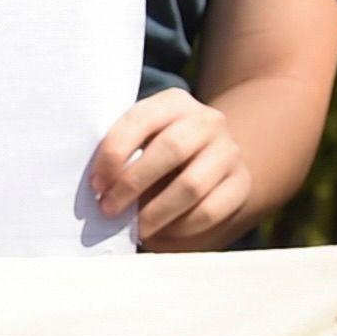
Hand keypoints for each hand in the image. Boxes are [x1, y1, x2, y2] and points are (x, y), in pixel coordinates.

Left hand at [95, 88, 254, 251]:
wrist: (209, 162)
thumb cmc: (155, 155)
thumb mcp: (138, 142)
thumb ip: (120, 156)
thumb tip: (97, 190)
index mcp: (173, 103)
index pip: (141, 120)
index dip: (114, 153)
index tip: (96, 184)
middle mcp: (207, 121)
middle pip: (171, 149)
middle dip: (133, 183)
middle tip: (108, 209)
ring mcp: (228, 151)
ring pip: (191, 185)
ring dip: (155, 213)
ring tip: (135, 228)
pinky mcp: (240, 183)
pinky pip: (208, 211)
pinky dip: (178, 228)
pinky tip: (161, 232)